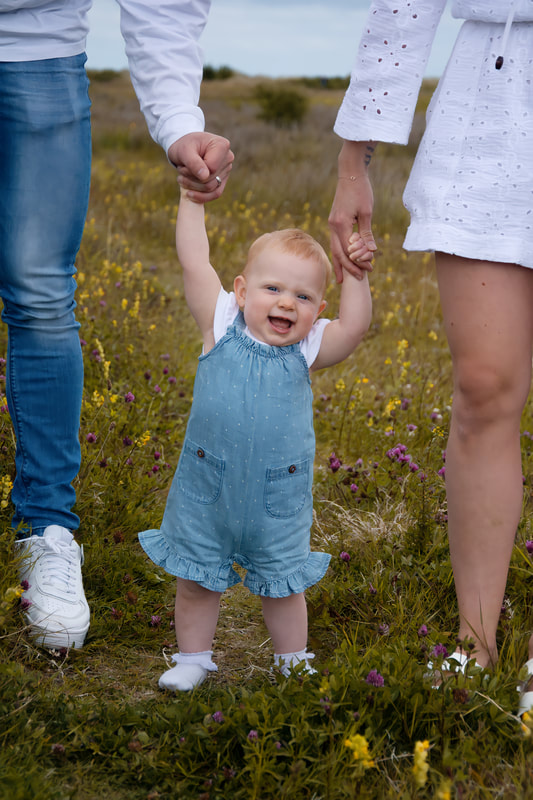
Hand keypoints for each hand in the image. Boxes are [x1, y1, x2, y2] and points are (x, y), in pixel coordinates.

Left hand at [168, 132, 233, 201]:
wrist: (185, 148)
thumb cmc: (184, 146)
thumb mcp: (184, 151)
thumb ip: (193, 162)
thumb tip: (205, 176)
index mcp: (222, 146)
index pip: (211, 169)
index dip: (194, 172)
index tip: (182, 167)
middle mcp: (228, 158)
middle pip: (211, 180)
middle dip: (192, 180)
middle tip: (180, 172)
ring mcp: (226, 170)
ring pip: (212, 189)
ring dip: (193, 187)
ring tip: (182, 178)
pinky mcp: (222, 180)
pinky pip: (215, 194)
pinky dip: (201, 197)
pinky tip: (189, 193)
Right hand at [328, 140, 376, 281]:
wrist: (350, 173)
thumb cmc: (361, 190)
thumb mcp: (367, 212)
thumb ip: (367, 233)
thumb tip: (372, 251)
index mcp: (341, 224)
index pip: (348, 250)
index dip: (358, 262)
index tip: (368, 270)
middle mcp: (333, 226)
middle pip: (338, 253)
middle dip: (347, 267)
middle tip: (358, 279)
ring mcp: (332, 224)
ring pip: (334, 249)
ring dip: (340, 263)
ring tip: (342, 278)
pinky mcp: (334, 221)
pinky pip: (335, 241)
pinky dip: (339, 252)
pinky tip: (342, 260)